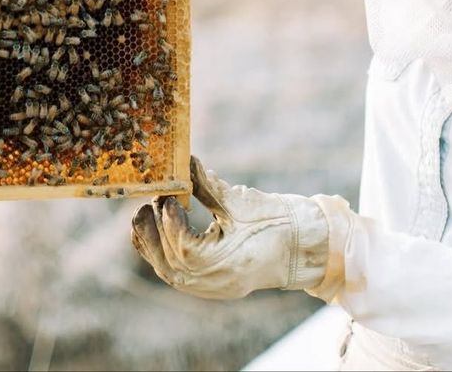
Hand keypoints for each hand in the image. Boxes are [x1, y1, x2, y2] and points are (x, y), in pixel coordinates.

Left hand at [131, 157, 330, 298]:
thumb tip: (184, 162)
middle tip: (155, 199)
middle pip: (168, 263)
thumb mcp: (241, 202)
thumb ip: (208, 185)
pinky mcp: (208, 285)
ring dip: (152, 241)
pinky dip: (160, 252)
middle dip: (155, 228)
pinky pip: (174, 273)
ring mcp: (209, 288)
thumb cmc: (275, 222)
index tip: (170, 195)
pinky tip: (155, 229)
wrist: (301, 248)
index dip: (170, 219)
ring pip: (166, 271)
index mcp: (225, 265)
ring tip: (150, 211)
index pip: (183, 248)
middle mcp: (213, 283)